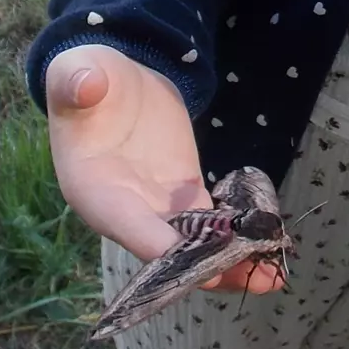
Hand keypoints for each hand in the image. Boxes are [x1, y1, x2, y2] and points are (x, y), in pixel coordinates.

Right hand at [45, 47, 282, 294]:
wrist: (115, 81)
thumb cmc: (87, 77)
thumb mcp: (77, 71)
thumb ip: (76, 80)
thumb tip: (84, 82)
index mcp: (90, 187)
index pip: (124, 222)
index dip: (158, 243)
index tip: (195, 256)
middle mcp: (123, 211)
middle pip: (163, 249)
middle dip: (202, 266)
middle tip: (241, 275)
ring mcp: (156, 207)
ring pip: (192, 245)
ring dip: (229, 262)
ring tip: (271, 277)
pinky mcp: (183, 196)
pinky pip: (211, 225)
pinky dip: (239, 238)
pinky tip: (271, 245)